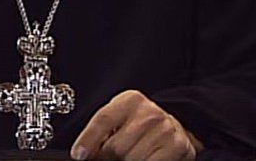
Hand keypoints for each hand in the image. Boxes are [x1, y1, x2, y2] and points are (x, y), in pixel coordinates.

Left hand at [70, 90, 202, 160]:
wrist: (177, 125)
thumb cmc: (140, 123)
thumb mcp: (120, 117)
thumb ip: (102, 130)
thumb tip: (83, 152)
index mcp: (130, 100)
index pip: (103, 120)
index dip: (88, 139)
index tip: (78, 155)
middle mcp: (149, 113)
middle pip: (116, 146)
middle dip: (107, 156)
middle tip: (108, 156)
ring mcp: (165, 130)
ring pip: (131, 159)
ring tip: (128, 156)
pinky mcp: (177, 147)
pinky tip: (142, 159)